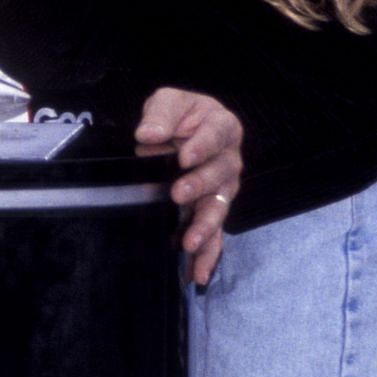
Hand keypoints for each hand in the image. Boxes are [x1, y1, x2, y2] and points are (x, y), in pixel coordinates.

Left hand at [133, 88, 241, 287]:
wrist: (177, 132)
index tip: (182, 156)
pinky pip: (213, 236)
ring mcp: (222, 189)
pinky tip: (197, 274)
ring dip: (205, 226)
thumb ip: (161, 114)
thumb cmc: (176, 116)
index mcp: (222, 127)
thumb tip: (147, 134)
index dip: (202, 146)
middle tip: (177, 193)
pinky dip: (207, 255)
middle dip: (200, 185)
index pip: (217, 135)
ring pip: (219, 208)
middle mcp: (228, 160)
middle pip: (221, 174)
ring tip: (189, 242)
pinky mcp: (210, 212)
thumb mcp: (167, 101)